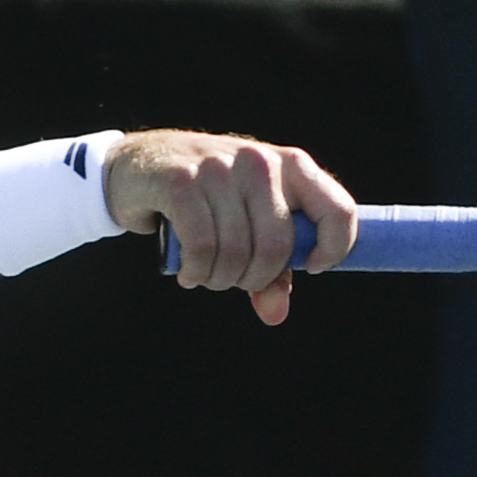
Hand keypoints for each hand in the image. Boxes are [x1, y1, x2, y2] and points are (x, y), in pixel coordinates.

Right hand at [104, 130, 358, 325]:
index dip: (333, 250)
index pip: (338, 210)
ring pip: (237, 252)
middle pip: (277, 246)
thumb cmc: (205, 200)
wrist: (138, 166)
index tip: (311, 268)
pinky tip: (188, 274)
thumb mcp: (247, 227)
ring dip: (219, 280)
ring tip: (206, 276)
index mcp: (291, 165)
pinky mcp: (181, 181)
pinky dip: (196, 273)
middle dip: (254, 279)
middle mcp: (260, 161)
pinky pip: (202, 247)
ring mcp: (220, 168)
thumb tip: (275, 314)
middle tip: (233, 280)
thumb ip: (271, 271)